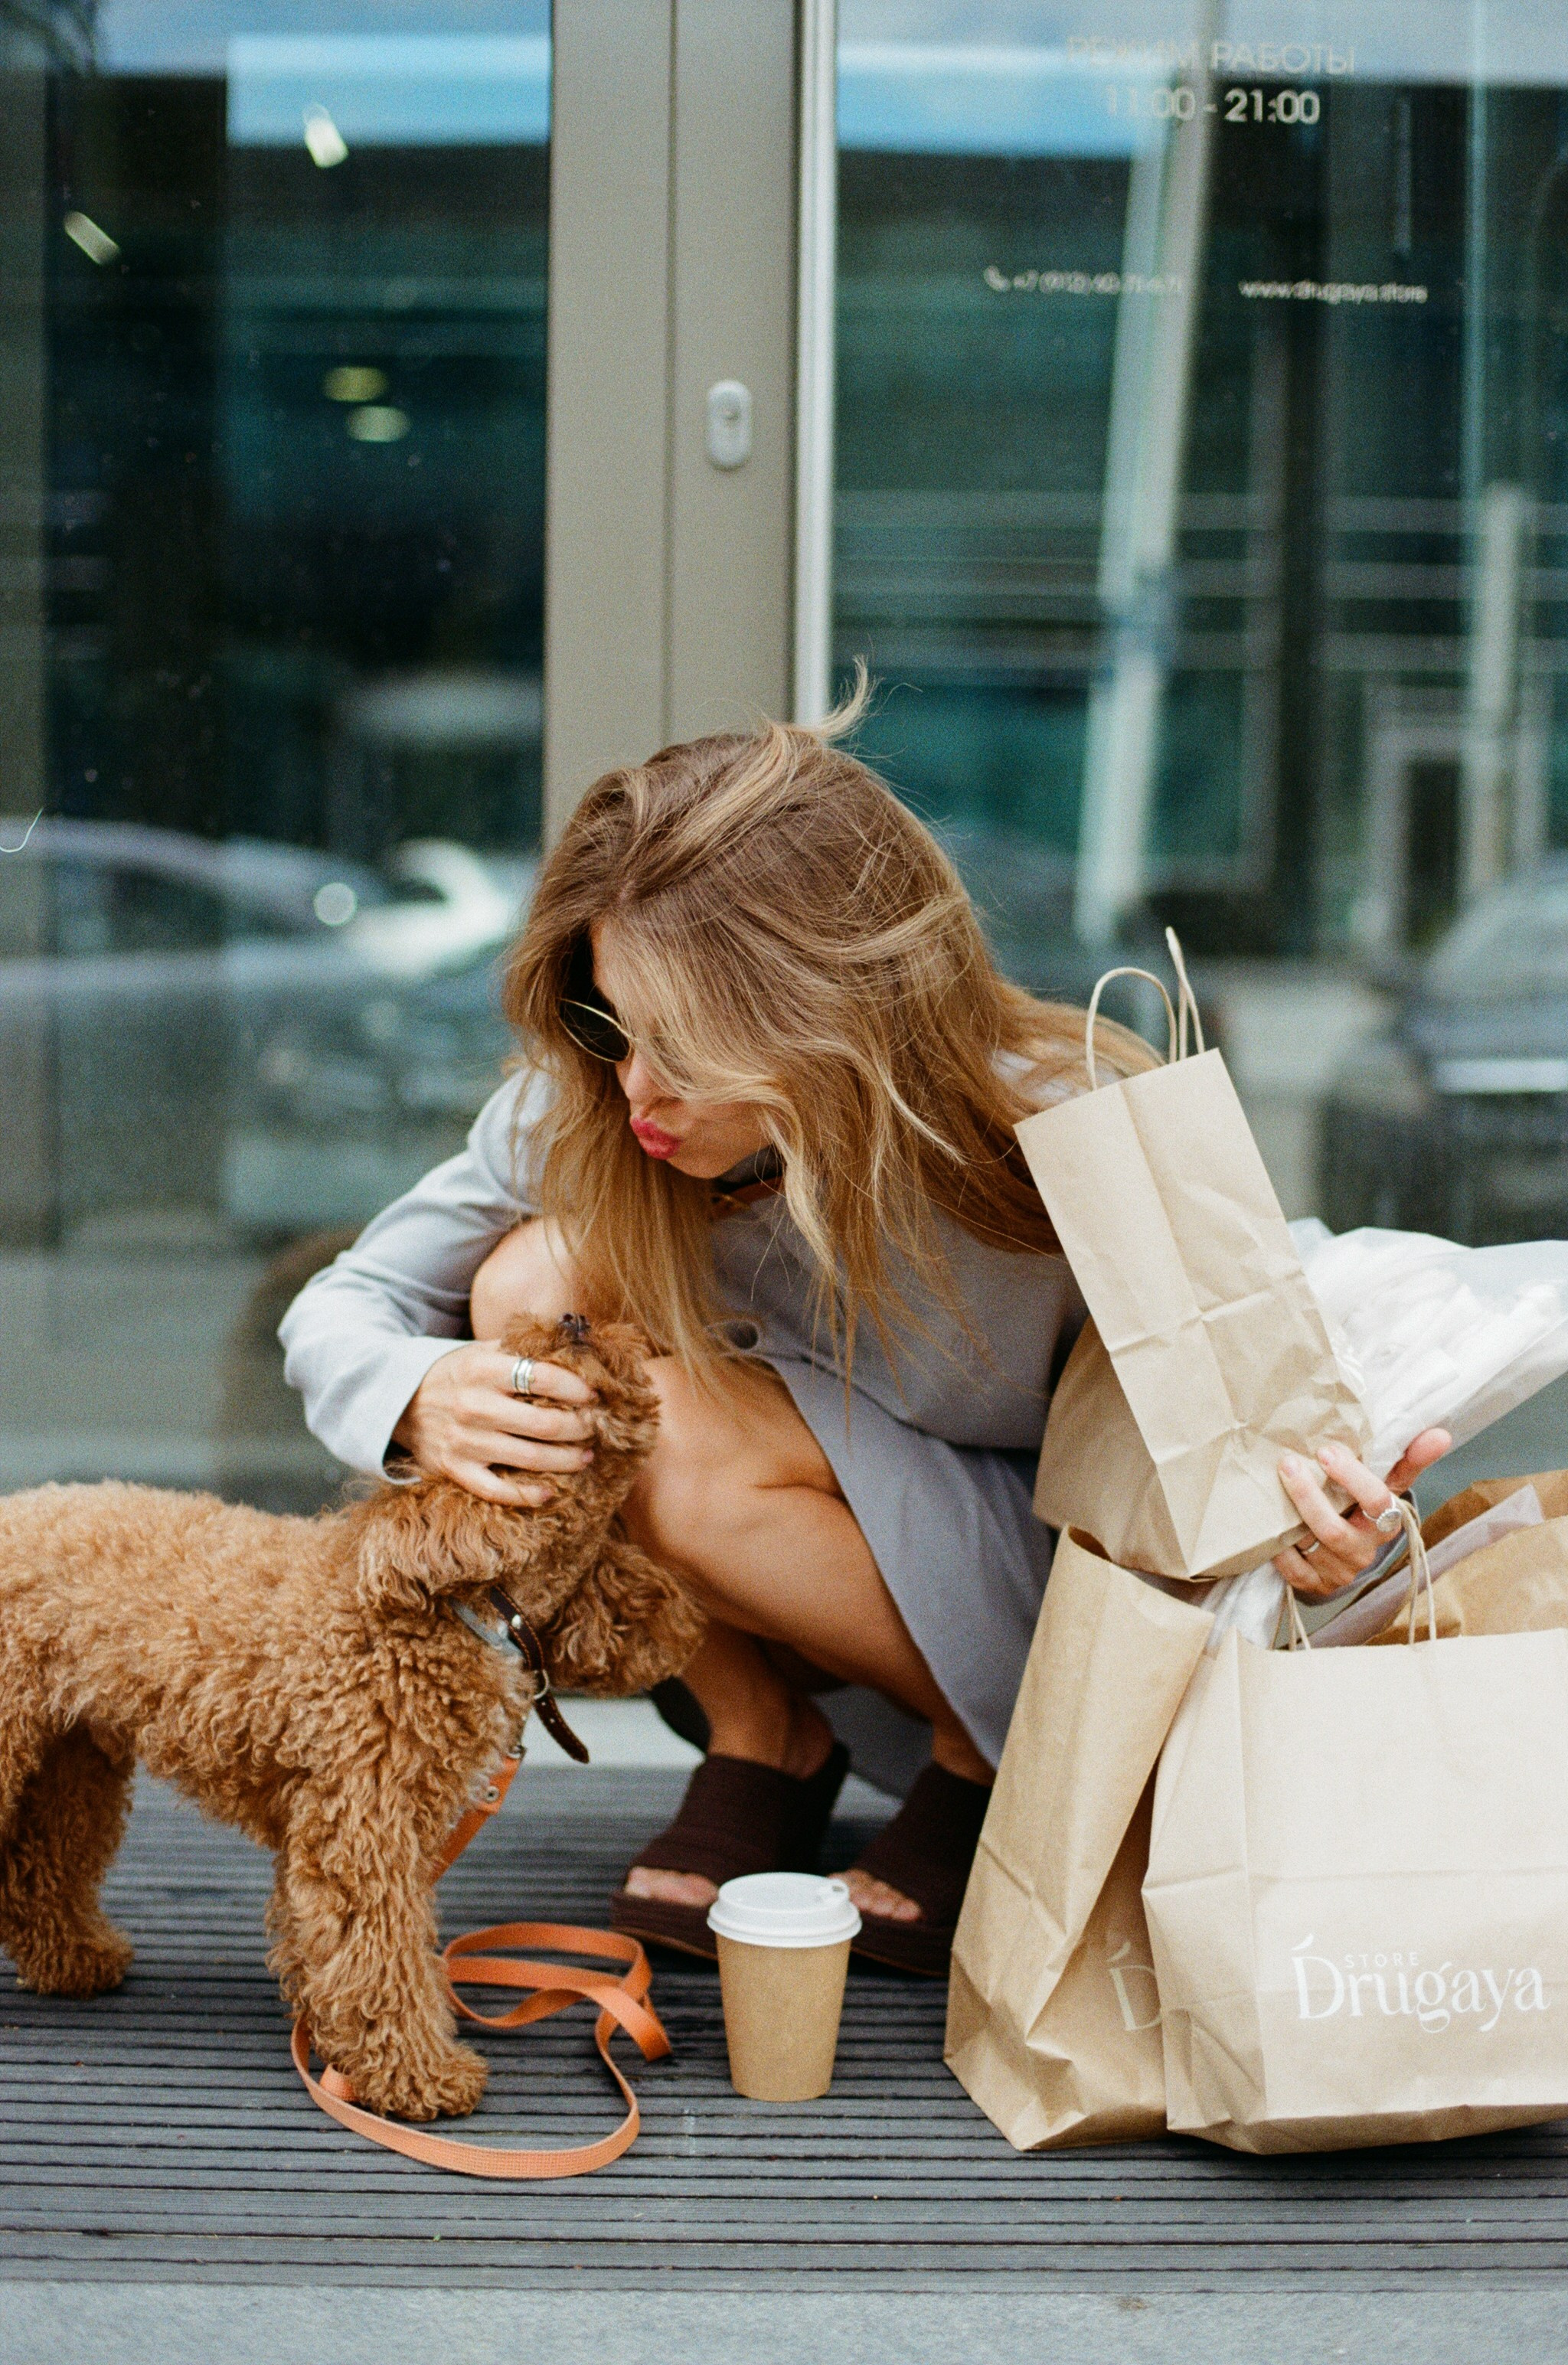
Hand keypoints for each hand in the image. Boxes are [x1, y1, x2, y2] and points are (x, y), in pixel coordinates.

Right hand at [390, 1342, 596, 1506]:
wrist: (402, 1403)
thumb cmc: (457, 1374)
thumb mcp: (482, 1350)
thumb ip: (524, 1347)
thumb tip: (576, 1344)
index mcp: (483, 1369)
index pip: (543, 1377)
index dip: (577, 1388)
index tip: (595, 1395)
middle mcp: (474, 1406)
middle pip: (544, 1424)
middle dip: (580, 1428)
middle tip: (595, 1427)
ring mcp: (465, 1442)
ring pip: (530, 1458)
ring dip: (567, 1460)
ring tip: (586, 1455)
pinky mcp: (455, 1470)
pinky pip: (497, 1490)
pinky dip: (528, 1495)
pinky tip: (551, 1492)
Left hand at [1273, 1430, 1451, 1598]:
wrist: (1345, 1546)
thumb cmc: (1364, 1504)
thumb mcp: (1387, 1481)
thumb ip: (1409, 1458)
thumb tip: (1441, 1434)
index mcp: (1387, 1523)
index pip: (1378, 1502)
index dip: (1352, 1477)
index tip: (1327, 1450)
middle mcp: (1365, 1552)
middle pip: (1335, 1530)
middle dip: (1308, 1496)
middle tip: (1288, 1464)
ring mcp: (1339, 1571)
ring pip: (1310, 1545)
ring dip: (1288, 1516)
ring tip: (1273, 1485)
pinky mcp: (1314, 1584)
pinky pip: (1293, 1569)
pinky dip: (1280, 1548)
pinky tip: (1270, 1526)